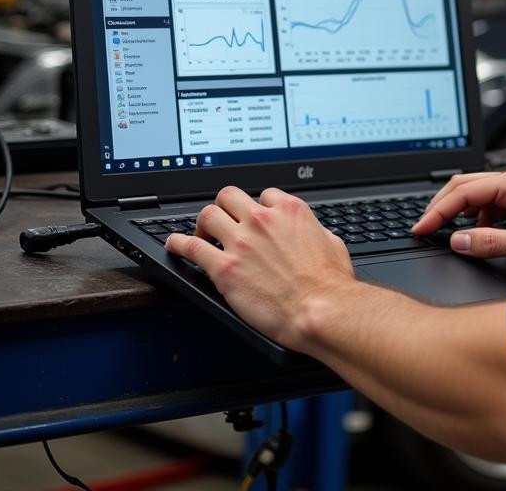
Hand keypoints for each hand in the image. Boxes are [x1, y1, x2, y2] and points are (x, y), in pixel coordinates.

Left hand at [165, 185, 353, 351]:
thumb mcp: (331, 242)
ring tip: (201, 236)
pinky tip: (174, 245)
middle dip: (225, 207)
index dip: (257, 208)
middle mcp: (262, 220)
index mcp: (290, 211)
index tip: (253, 220)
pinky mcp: (224, 268)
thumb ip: (314, 230)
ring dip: (203, 224)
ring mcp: (241, 242)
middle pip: (229, 196)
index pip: (264, 195)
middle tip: (223, 222)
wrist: (319, 310)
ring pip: (207, 215)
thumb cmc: (330, 284)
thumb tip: (310, 232)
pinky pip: (190, 247)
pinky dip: (178, 243)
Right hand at [411, 168, 505, 267]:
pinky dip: (471, 217)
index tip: (421, 227)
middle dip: (440, 207)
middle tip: (422, 227)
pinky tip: (472, 232)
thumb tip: (458, 241)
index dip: (438, 211)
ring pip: (472, 194)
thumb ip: (491, 243)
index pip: (464, 193)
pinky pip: (484, 204)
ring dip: (455, 212)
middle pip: (463, 186)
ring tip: (440, 230)